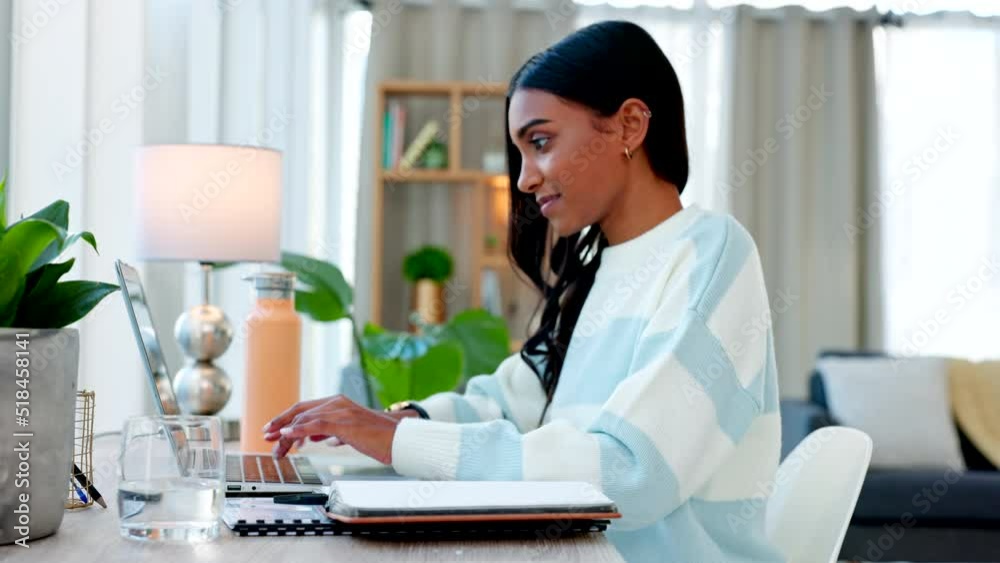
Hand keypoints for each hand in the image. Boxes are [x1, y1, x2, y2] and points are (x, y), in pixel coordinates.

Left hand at [262, 395, 404, 463]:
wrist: (399, 438)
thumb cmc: (379, 437)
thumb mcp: (351, 433)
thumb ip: (334, 432)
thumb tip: (320, 438)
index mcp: (338, 403)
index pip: (305, 408)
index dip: (286, 418)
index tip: (274, 431)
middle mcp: (337, 403)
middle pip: (300, 410)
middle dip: (280, 423)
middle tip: (266, 436)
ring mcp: (341, 412)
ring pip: (305, 419)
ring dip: (286, 435)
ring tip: (277, 449)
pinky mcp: (345, 423)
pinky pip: (316, 425)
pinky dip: (299, 431)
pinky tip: (288, 436)